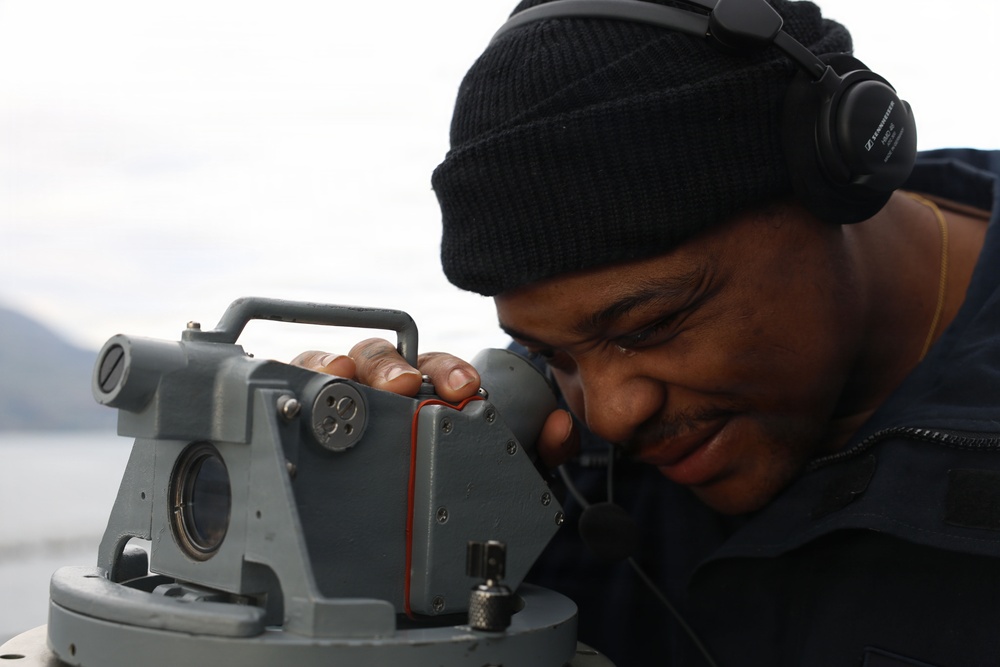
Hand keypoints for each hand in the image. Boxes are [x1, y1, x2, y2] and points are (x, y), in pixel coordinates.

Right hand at [290, 338, 578, 468]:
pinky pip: (304, 378)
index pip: (438, 367)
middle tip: (405, 386)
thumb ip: (536, 447)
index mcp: (430, 391)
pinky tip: (318, 380)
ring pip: (344, 362)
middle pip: (388, 357)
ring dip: (349, 364)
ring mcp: (349, 395)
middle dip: (396, 365)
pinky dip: (308, 369)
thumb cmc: (443, 474)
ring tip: (349, 378)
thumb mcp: (496, 464)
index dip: (450, 370)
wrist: (400, 534)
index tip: (464, 388)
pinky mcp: (313, 408)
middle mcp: (387, 387)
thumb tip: (560, 429)